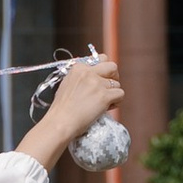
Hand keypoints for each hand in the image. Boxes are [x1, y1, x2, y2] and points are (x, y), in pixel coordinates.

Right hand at [18, 54, 124, 175]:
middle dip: (114, 76)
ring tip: (104, 103)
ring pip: (117, 84)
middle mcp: (89, 72)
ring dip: (113, 93)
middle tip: (109, 87)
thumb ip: (81, 77)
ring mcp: (97, 84)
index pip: (100, 60)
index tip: (101, 80)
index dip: (103, 71)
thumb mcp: (67, 84)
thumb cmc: (62, 108)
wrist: (61, 121)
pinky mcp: (104, 96)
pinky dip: (116, 102)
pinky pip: (120, 94)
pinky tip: (107, 108)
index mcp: (78, 67)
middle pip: (112, 66)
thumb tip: (95, 76)